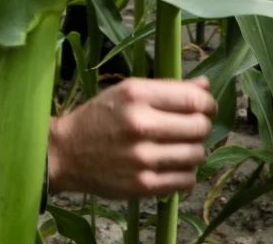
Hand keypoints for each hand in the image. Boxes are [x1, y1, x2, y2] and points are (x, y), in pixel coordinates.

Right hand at [46, 77, 217, 198]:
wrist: (65, 153)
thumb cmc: (99, 117)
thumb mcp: (128, 91)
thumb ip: (167, 88)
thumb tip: (205, 87)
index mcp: (137, 95)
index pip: (193, 99)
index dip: (207, 104)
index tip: (205, 108)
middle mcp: (140, 124)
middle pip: (199, 127)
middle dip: (201, 126)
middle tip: (190, 128)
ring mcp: (142, 158)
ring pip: (196, 154)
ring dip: (194, 151)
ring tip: (180, 148)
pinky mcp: (142, 185)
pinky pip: (186, 180)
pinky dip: (186, 174)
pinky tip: (173, 166)